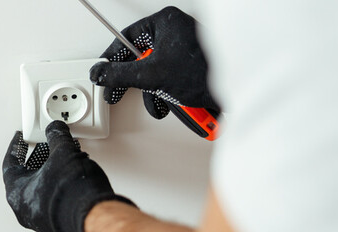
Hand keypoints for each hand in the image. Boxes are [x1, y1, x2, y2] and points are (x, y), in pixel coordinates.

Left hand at [2, 121, 134, 231]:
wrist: (93, 216)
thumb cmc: (71, 192)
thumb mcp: (62, 153)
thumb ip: (57, 137)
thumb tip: (56, 130)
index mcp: (16, 192)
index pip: (10, 164)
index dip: (16, 147)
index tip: (19, 138)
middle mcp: (25, 209)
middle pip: (26, 176)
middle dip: (38, 158)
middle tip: (45, 145)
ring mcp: (42, 218)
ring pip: (41, 187)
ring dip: (52, 169)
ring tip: (64, 156)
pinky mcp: (59, 221)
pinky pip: (54, 196)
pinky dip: (60, 181)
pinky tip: (73, 172)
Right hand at [90, 6, 218, 118]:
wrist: (237, 95)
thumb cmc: (205, 73)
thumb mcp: (151, 74)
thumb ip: (119, 74)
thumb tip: (100, 72)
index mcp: (166, 23)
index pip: (127, 37)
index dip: (111, 57)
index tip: (102, 70)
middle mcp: (177, 33)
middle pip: (141, 59)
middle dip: (137, 83)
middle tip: (118, 92)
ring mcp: (186, 52)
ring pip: (157, 74)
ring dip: (156, 95)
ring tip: (162, 103)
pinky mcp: (194, 70)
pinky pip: (172, 81)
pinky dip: (171, 97)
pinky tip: (177, 104)